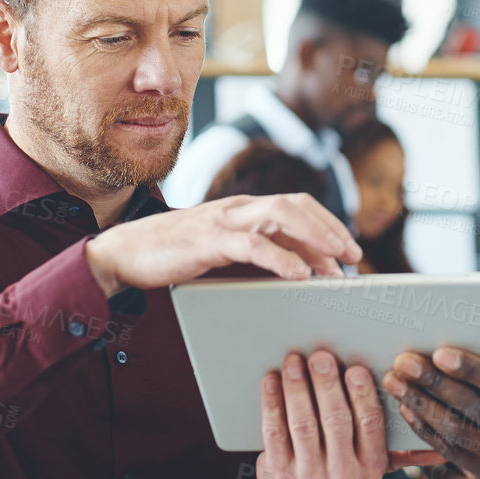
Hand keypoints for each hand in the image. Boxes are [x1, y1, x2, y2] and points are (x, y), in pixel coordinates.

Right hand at [84, 193, 360, 293]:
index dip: (327, 223)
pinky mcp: (208, 240)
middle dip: (329, 228)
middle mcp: (238, 208)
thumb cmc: (177, 256)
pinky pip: (252, 244)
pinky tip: (300, 273)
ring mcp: (223, 220)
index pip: (296, 205)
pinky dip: (280, 257)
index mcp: (244, 209)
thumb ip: (257, 256)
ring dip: (314, 238)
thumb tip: (299, 270)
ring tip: (336, 262)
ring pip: (280, 216)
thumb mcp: (224, 253)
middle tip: (352, 255)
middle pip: (296, 205)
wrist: (126, 253)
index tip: (349, 249)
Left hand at [254, 349, 430, 478]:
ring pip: (303, 424)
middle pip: (335, 421)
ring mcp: (308, 477)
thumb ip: (404, 450)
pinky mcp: (278, 474)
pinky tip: (272, 379)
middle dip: (327, 384)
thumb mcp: (374, 463)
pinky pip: (274, 432)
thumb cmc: (342, 464)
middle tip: (321, 355)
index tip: (356, 368)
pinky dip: (272, 402)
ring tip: (295, 360)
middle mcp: (343, 477)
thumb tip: (442, 451)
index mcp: (372, 468)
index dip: (363, 395)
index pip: (371, 425)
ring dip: (298, 388)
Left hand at [383, 333, 479, 478]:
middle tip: (404, 360)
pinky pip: (451, 452)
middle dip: (434, 383)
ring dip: (421, 405)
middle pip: (474, 409)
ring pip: (457, 432)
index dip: (472, 371)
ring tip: (395, 381)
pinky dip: (426, 430)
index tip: (440, 352)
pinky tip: (408, 407)